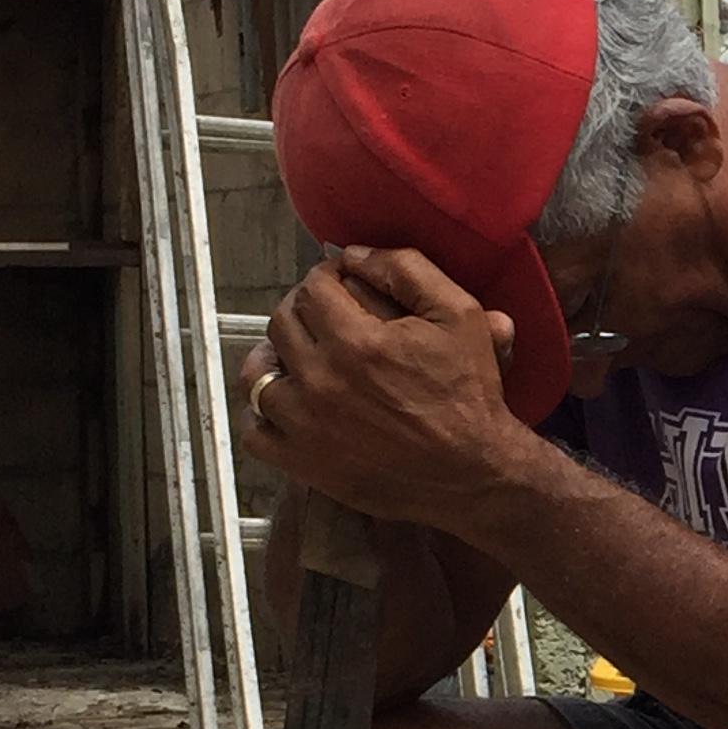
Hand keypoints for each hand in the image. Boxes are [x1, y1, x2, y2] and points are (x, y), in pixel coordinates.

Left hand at [240, 247, 529, 528]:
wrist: (472, 474)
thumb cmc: (469, 394)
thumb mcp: (460, 316)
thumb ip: (407, 270)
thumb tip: (353, 254)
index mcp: (356, 341)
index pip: (313, 288)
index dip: (328, 279)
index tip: (344, 289)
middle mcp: (321, 380)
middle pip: (281, 323)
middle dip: (303, 313)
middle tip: (329, 321)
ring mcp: (305, 425)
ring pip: (258, 375)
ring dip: (277, 360)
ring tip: (303, 362)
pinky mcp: (301, 463)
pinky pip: (254, 431)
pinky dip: (265, 415)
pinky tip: (293, 407)